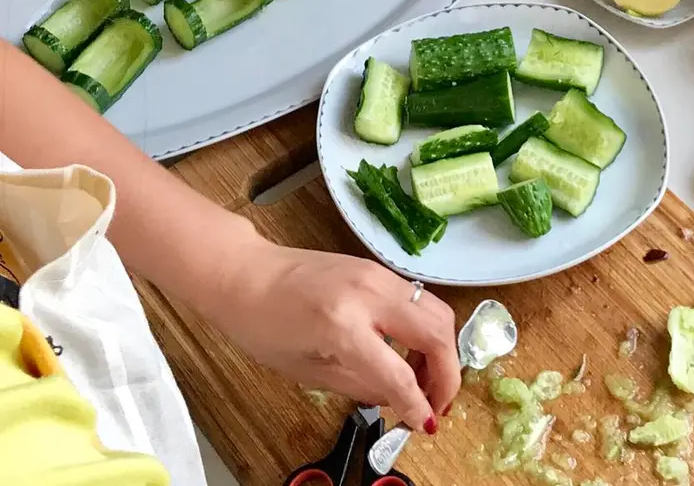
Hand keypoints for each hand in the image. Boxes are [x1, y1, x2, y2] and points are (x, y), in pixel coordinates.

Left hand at [210, 238, 460, 432]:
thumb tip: (402, 400)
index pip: (399, 373)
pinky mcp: (378, 269)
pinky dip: (426, 330)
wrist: (245, 274)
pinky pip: (420, 300)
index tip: (425, 425)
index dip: (418, 405)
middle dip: (447, 375)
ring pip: (437, 311)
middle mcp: (369, 294)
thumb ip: (361, 386)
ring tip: (423, 379)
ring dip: (441, 350)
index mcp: (342, 325)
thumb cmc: (263, 326)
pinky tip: (409, 351)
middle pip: (436, 334)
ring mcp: (378, 275)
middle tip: (436, 403)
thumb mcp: (308, 370)